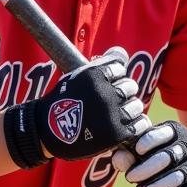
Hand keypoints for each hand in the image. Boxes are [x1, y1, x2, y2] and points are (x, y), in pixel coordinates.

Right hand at [3, 47, 148, 167]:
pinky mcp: (116, 133)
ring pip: (136, 105)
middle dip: (124, 91)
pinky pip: (139, 124)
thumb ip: (100, 65)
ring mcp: (111, 114)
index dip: (115, 74)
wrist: (47, 130)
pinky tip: (129, 124)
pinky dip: (137, 123)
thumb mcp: (76, 76)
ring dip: (130, 108)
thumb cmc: (62, 100)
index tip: (108, 82)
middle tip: (113, 99)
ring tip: (119, 113)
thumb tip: (122, 52)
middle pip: (130, 85)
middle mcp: (104, 93)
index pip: (119, 66)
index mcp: (94, 75)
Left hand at [111, 121, 186, 186]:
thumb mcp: (148, 149)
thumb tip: (118, 158)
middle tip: (131, 178)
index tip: (137, 151)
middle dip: (145, 170)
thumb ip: (129, 152)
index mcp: (174, 132)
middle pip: (166, 157)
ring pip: (176, 178)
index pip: (160, 134)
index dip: (147, 142)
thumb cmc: (163, 158)